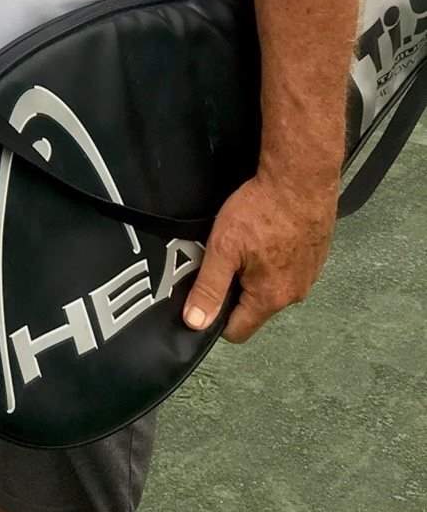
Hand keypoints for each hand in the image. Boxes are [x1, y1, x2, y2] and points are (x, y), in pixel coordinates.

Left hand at [183, 171, 336, 342]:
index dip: (217, 319)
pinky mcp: (316, 257)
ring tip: (246, 243)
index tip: (207, 296)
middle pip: (255, 308)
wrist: (300, 179)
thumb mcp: (223, 248)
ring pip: (272, 287)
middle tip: (224, 259)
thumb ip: (209, 287)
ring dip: (256, 273)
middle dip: (236, 290)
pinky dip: (276, 259)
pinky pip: (289, 269)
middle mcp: (294, 294)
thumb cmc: (261, 211)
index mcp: (270, 298)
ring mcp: (309, 276)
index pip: (239, 331)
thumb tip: (195, 322)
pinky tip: (268, 235)